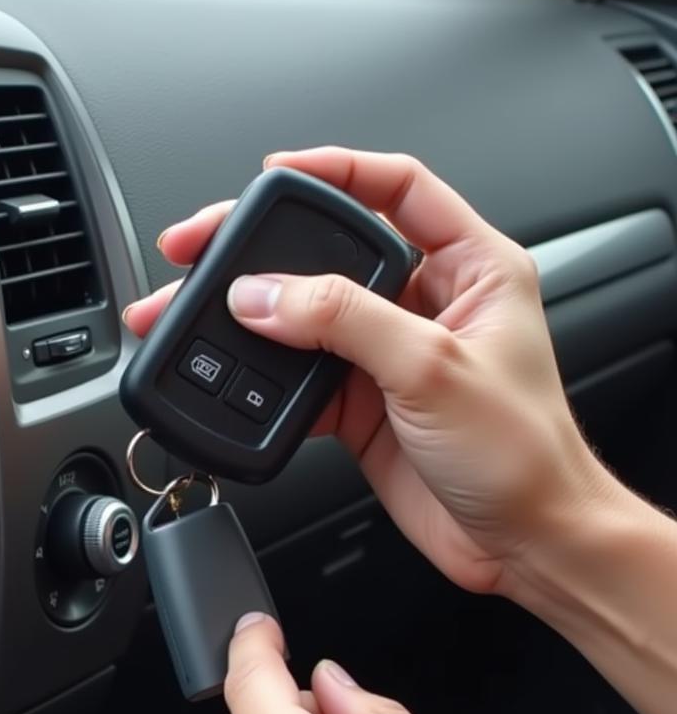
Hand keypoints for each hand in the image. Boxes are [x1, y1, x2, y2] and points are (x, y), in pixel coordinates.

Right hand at [123, 147, 610, 593]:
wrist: (521, 543)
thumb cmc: (523, 453)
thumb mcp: (434, 368)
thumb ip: (344, 320)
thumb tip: (263, 294)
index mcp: (470, 266)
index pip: (396, 186)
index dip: (334, 169)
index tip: (273, 174)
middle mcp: (424, 302)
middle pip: (328, 251)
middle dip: (260, 247)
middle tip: (201, 245)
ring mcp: (385, 354)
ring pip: (301, 316)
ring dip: (245, 318)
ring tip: (190, 312)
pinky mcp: (357, 403)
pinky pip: (294, 376)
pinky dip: (257, 379)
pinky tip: (228, 376)